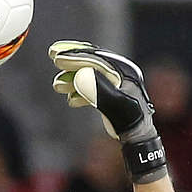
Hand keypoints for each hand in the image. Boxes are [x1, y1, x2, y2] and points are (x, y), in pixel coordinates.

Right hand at [49, 41, 166, 182]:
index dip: (76, 58)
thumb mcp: (115, 105)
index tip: (58, 58)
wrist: (138, 137)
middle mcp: (121, 73)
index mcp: (124, 72)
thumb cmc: (129, 121)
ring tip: (57, 86)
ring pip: (90, 74)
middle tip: (53, 53)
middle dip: (72, 59)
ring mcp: (116, 84)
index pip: (97, 61)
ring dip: (72, 78)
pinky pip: (92, 86)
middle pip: (93, 62)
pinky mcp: (112, 94)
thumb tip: (80, 75)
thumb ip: (98, 89)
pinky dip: (79, 90)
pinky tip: (71, 99)